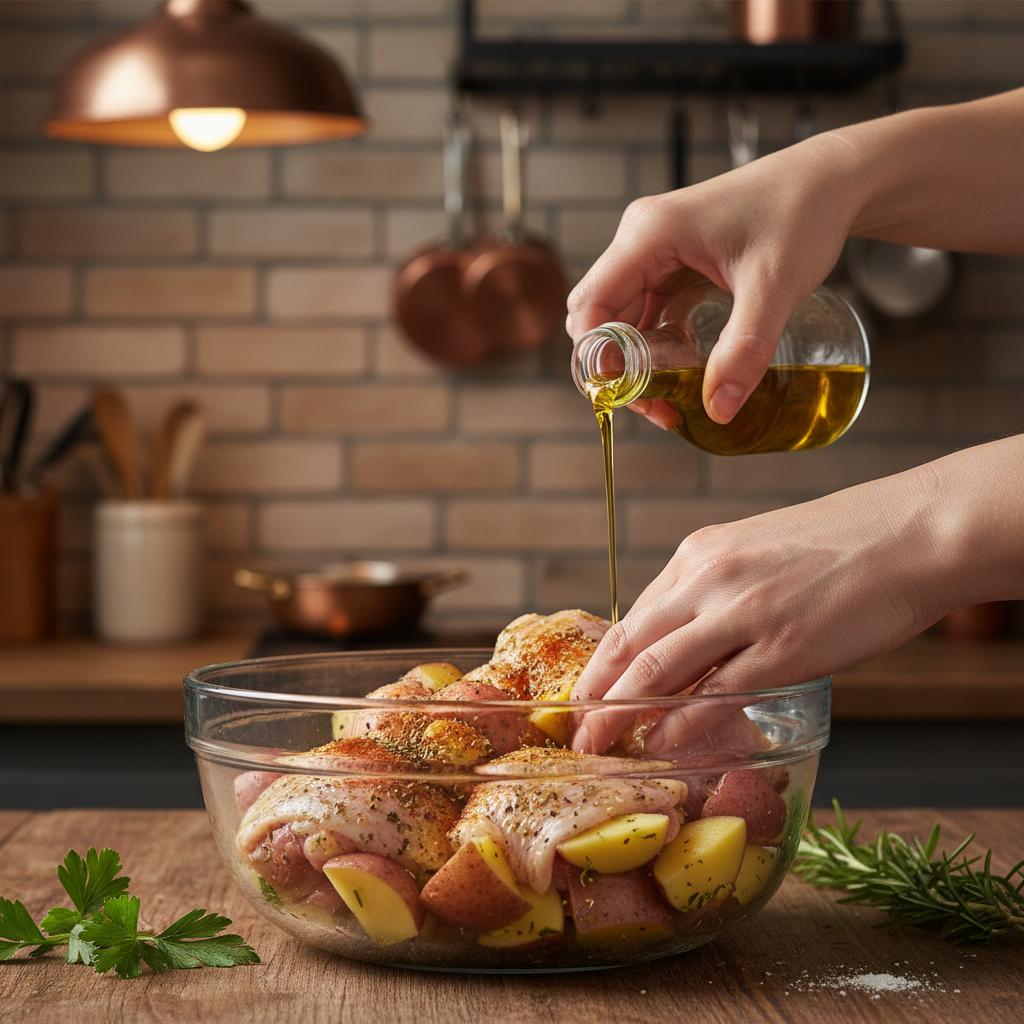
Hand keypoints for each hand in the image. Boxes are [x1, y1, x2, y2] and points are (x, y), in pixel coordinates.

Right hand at [565, 134, 862, 424]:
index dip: (598, 358)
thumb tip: (719, 409)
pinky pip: (643, 309)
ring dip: (633, 359)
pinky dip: (651, 344)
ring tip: (668, 397)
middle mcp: (640, 237)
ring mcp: (653, 248)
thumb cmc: (803, 212)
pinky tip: (679, 370)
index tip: (630, 396)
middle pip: (596, 315)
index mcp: (649, 233)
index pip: (591, 306)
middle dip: (614, 367)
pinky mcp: (671, 259)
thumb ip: (745, 349)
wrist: (831, 180)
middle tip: (655, 405)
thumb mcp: (774, 287)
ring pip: (617, 316)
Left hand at [570, 467, 946, 755]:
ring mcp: (745, 612)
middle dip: (595, 693)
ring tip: (595, 742)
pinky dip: (683, 721)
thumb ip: (717, 593)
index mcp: (700, 553)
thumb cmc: (840, 545)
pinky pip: (719, 691)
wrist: (909, 534)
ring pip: (662, 668)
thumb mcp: (756, 552)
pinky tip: (661, 742)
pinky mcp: (785, 646)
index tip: (583, 694)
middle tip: (571, 729)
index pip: (635, 616)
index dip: (603, 662)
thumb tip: (687, 642)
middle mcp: (711, 578)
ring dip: (620, 711)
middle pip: (633, 644)